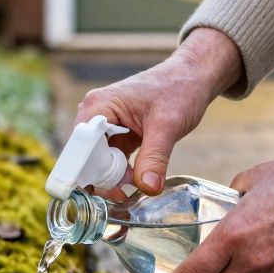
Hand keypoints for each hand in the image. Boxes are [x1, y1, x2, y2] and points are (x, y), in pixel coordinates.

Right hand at [74, 28, 242, 193]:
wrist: (193, 77)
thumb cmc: (179, 89)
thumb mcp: (168, 125)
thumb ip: (155, 157)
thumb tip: (148, 188)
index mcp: (99, 106)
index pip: (79, 146)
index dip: (85, 171)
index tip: (100, 193)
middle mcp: (96, 114)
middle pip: (84, 155)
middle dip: (100, 178)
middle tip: (121, 195)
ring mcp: (105, 124)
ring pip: (96, 160)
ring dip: (109, 177)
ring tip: (127, 191)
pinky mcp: (117, 132)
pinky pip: (109, 158)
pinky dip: (119, 172)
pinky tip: (133, 180)